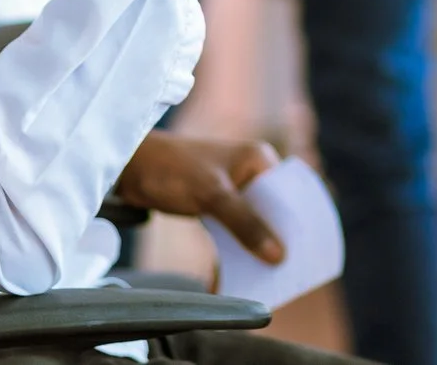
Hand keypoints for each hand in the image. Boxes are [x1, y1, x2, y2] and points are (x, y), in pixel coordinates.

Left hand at [114, 131, 284, 265]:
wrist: (130, 167)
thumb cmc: (173, 169)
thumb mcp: (213, 196)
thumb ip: (245, 224)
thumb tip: (278, 255)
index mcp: (258, 159)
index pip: (288, 195)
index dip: (297, 224)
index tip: (305, 253)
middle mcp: (250, 171)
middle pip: (272, 211)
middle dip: (277, 239)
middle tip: (288, 271)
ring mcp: (233, 188)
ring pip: (253, 222)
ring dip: (256, 247)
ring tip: (268, 278)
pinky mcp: (215, 203)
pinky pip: (234, 228)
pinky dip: (237, 247)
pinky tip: (241, 271)